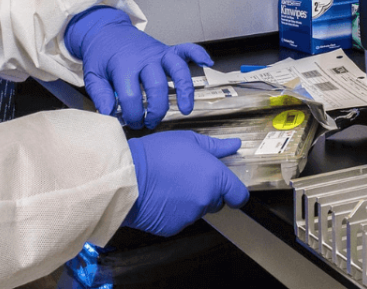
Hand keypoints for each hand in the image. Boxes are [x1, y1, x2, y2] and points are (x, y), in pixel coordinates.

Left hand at [65, 7, 212, 128]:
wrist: (106, 31)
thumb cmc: (101, 56)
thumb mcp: (93, 75)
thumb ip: (100, 95)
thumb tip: (109, 113)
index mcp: (124, 65)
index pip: (132, 96)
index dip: (133, 115)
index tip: (132, 122)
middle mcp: (144, 58)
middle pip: (157, 86)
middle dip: (155, 110)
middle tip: (150, 122)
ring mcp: (158, 52)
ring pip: (177, 70)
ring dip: (184, 90)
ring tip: (185, 109)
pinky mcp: (166, 49)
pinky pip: (186, 49)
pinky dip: (198, 54)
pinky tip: (207, 62)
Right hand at [124, 131, 248, 236]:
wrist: (127, 176)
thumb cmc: (157, 154)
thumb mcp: (187, 140)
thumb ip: (215, 146)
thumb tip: (235, 145)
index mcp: (215, 178)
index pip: (239, 196)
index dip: (234, 192)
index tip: (226, 188)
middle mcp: (207, 200)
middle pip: (217, 202)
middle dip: (207, 192)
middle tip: (186, 177)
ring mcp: (191, 216)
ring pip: (198, 210)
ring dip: (189, 201)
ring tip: (169, 184)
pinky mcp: (174, 227)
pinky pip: (180, 220)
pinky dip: (174, 211)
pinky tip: (161, 197)